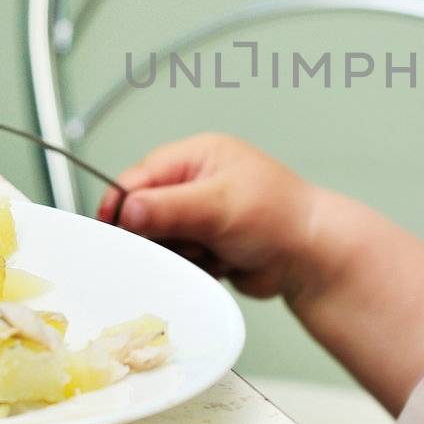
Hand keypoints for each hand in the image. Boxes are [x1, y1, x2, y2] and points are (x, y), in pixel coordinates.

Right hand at [95, 132, 324, 300]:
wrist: (311, 259)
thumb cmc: (279, 218)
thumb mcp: (218, 207)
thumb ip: (168, 209)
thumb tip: (126, 210)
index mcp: (197, 157)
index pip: (140, 176)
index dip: (122, 203)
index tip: (112, 229)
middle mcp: (195, 182)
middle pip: (144, 209)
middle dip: (157, 232)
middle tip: (180, 243)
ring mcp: (200, 215)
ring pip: (159, 238)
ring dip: (178, 252)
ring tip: (209, 252)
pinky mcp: (205, 245)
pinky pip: (177, 258)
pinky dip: (191, 266)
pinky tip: (217, 263)